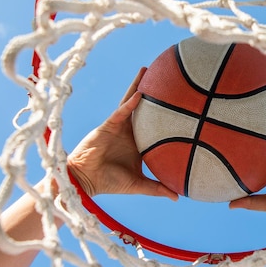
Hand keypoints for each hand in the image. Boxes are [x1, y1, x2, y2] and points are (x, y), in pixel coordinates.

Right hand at [67, 68, 178, 199]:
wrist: (86, 180)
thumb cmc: (110, 182)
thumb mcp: (138, 184)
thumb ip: (157, 187)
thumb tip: (178, 196)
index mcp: (138, 142)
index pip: (153, 124)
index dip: (163, 113)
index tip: (179, 103)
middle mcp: (130, 131)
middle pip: (144, 108)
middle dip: (152, 92)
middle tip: (165, 76)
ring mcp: (119, 126)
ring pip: (131, 102)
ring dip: (138, 86)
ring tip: (148, 70)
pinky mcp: (108, 125)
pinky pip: (120, 111)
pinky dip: (129, 103)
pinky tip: (139, 93)